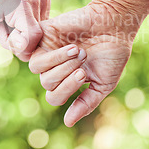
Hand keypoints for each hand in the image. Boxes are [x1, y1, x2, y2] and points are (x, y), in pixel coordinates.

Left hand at [29, 0, 145, 125]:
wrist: (114, 25)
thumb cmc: (111, 53)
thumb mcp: (102, 83)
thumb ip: (86, 103)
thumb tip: (68, 123)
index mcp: (67, 80)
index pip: (54, 97)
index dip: (67, 90)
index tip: (84, 75)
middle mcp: (55, 67)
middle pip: (46, 84)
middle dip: (66, 75)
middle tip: (83, 59)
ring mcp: (47, 51)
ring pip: (37, 70)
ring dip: (59, 64)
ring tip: (77, 51)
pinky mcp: (43, 35)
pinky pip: (34, 51)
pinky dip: (52, 53)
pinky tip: (70, 46)